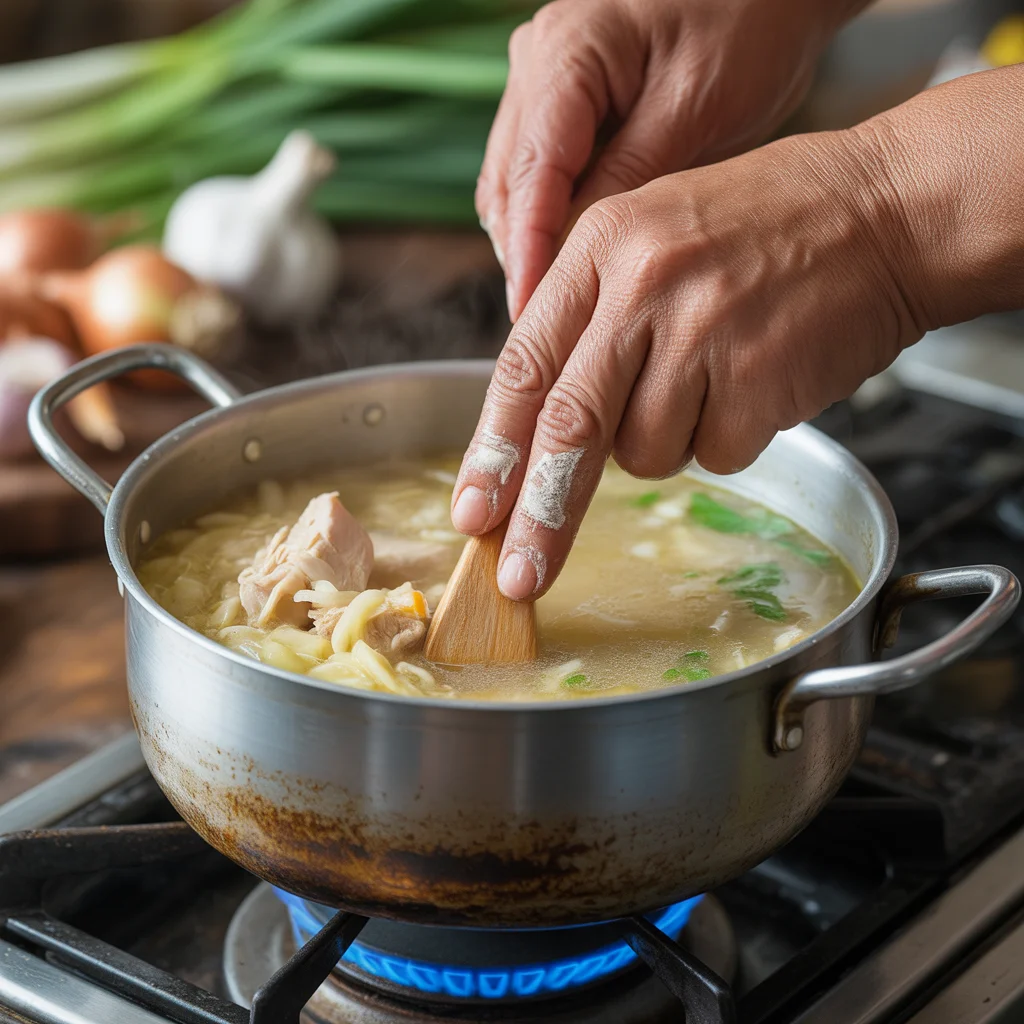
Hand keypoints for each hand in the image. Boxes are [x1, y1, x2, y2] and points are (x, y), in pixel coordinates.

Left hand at [453, 128, 922, 598]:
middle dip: (540, 517)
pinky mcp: (762, 380)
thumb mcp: (652, 237)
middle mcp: (645, 287)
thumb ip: (589, 318)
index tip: (472, 511)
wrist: (886, 210)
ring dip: (668, 442)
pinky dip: (728, 438)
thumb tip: (538, 425)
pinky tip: (755, 381)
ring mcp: (706, 333)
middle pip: (569, 429)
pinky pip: (715, 456)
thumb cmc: (763, 229)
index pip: (524, 367)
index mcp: (603, 247)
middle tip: (518, 578)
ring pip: (645, 454)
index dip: (492, 450)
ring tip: (712, 376)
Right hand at [477, 0, 864, 320]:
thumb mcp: (692, 113)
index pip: (531, 176)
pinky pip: (539, 173)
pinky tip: (576, 258)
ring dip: (534, 242)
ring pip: (514, 184)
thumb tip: (572, 260)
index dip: (529, 253)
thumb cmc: (748, 24)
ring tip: (563, 303)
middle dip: (525, 256)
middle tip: (551, 325)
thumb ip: (625, 183)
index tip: (532, 315)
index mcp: (565, 54)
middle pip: (507, 185)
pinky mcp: (561, 99)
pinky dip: (551, 218)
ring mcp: (542, 79)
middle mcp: (537, 63)